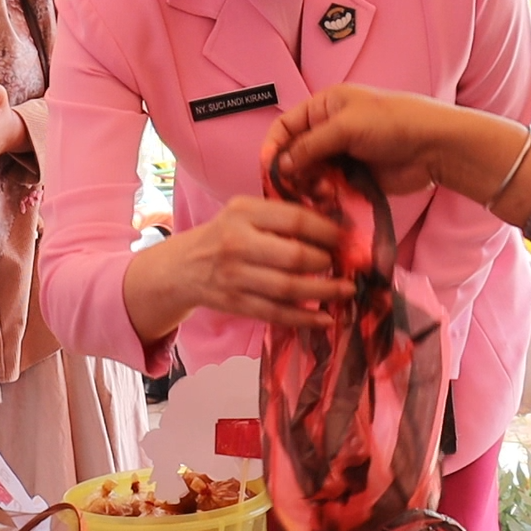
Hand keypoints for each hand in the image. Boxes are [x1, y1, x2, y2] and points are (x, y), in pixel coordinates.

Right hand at [121, 194, 353, 344]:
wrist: (184, 266)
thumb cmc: (225, 235)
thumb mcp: (245, 212)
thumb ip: (281, 215)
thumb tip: (334, 224)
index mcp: (243, 213)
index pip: (294, 219)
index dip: (327, 230)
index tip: (346, 238)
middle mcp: (237, 243)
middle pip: (294, 256)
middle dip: (327, 262)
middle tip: (345, 265)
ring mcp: (235, 276)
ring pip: (288, 288)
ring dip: (323, 292)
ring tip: (345, 291)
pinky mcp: (236, 303)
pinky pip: (276, 313)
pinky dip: (304, 318)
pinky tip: (325, 318)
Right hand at [263, 84, 530, 225]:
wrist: (434, 146)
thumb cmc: (393, 123)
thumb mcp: (346, 127)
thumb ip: (309, 145)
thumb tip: (280, 165)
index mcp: (325, 106)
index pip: (287, 125)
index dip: (274, 145)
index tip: (267, 168)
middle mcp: (331, 129)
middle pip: (296, 152)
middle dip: (290, 170)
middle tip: (289, 189)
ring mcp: (343, 155)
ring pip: (312, 174)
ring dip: (308, 186)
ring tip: (313, 196)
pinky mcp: (355, 177)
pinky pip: (330, 189)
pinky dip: (324, 197)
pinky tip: (325, 204)